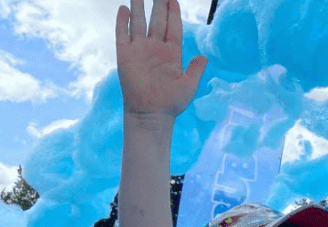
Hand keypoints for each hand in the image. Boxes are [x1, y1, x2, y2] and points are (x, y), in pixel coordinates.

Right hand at [116, 0, 206, 117]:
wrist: (151, 115)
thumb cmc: (171, 103)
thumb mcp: (189, 85)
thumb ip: (196, 69)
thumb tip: (204, 57)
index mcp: (172, 53)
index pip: (173, 27)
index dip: (173, 13)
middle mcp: (155, 48)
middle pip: (157, 20)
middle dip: (158, 4)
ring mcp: (139, 50)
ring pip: (139, 22)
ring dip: (138, 7)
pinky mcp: (125, 55)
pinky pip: (123, 34)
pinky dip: (123, 21)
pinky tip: (123, 8)